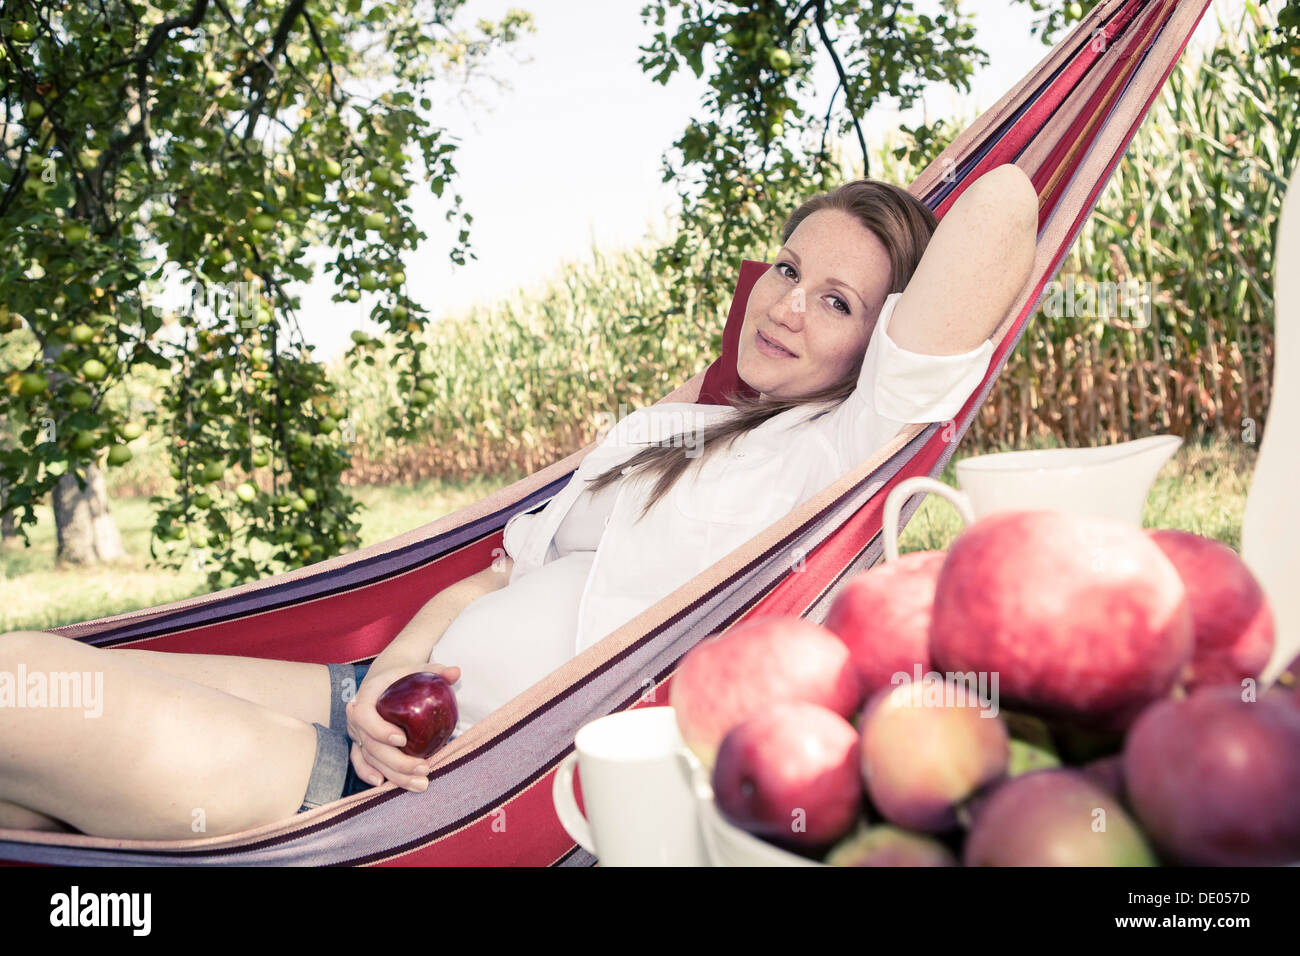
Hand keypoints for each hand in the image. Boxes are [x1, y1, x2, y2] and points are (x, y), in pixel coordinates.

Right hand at [345, 660, 460, 791]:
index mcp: (367, 695)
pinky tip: (384, 785)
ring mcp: (356, 732)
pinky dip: (369, 774)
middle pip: (370, 745)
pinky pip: (360, 763)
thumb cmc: (402, 675)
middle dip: (397, 762)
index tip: (403, 740)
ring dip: (393, 774)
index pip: (365, 715)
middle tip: (424, 768)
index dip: (380, 730)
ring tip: (420, 783)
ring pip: (370, 758)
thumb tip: (456, 672)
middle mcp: (357, 716)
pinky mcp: (359, 744)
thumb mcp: (417, 669)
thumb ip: (436, 671)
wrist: (384, 679)